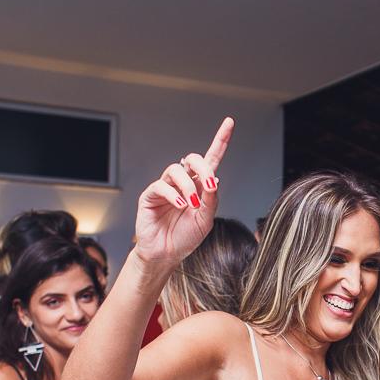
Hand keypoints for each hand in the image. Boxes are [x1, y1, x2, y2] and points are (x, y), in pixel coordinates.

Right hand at [132, 118, 233, 268]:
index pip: (212, 159)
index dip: (220, 140)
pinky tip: (181, 205)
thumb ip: (211, 200)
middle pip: (193, 159)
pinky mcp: (150, 195)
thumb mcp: (205, 220)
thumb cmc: (185, 238)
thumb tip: (213, 179)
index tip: (229, 123)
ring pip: (177, 169)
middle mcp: (183, 183)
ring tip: (192, 205)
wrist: (165, 255)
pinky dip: (173, 194)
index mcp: (200, 187)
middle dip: (203, 166)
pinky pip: (161, 186)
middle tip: (209, 184)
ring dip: (189, 186)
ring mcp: (166, 188)